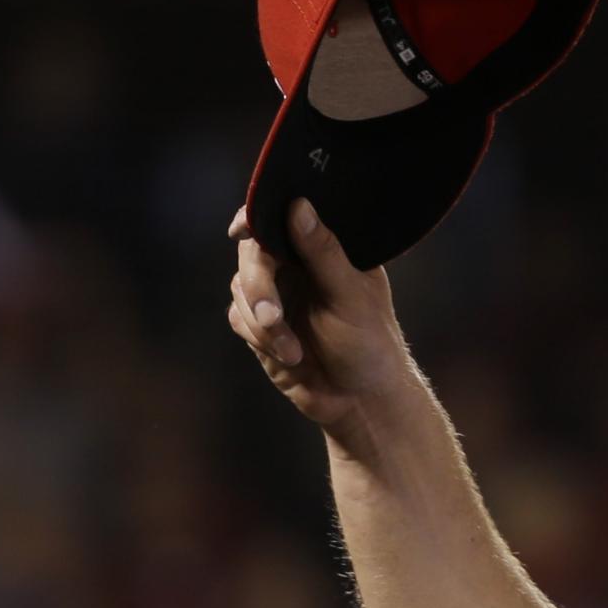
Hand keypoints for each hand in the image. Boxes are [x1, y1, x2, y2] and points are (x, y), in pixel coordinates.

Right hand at [226, 198, 411, 432]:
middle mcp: (296, 264)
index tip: (242, 228)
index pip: (284, 216)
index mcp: (324, 248)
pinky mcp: (260, 323)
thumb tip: (298, 205)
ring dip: (261, 322)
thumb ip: (323, 252)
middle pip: (253, 251)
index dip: (257, 214)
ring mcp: (276, 292)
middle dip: (258, 284)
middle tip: (272, 317)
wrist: (359, 401)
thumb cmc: (369, 344)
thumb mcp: (351, 296)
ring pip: (240, 285)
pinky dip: (258, 337)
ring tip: (293, 351)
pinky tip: (289, 356)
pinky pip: (237, 315)